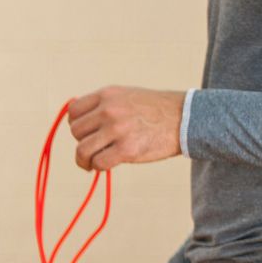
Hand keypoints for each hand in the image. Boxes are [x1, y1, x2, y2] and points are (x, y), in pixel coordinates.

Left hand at [66, 88, 183, 171]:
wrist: (188, 118)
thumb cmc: (155, 110)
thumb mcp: (127, 96)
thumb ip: (102, 105)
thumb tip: (73, 118)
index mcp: (108, 95)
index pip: (74, 112)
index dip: (77, 124)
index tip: (87, 132)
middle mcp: (110, 110)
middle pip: (76, 132)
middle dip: (83, 141)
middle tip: (97, 147)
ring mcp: (118, 129)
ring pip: (82, 150)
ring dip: (85, 160)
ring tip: (94, 162)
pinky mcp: (127, 149)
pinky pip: (99, 163)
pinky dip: (99, 167)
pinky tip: (106, 166)